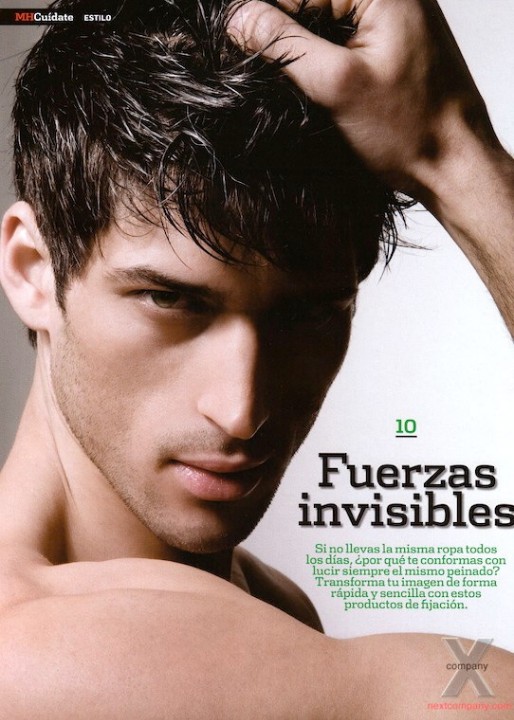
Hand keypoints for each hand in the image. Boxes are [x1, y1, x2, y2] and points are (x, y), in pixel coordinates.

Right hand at [228, 0, 498, 199]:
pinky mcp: (386, 46)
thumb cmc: (410, 129)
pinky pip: (338, 42)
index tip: (241, 54)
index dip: (266, 20)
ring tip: (304, 93)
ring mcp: (389, 19)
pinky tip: (317, 93)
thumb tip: (237, 19)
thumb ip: (284, 46)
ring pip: (320, 25)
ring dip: (301, 56)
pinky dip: (320, 65)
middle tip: (273, 81)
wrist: (453, 165)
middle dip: (285, 39)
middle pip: (310, 6)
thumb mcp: (337, 84)